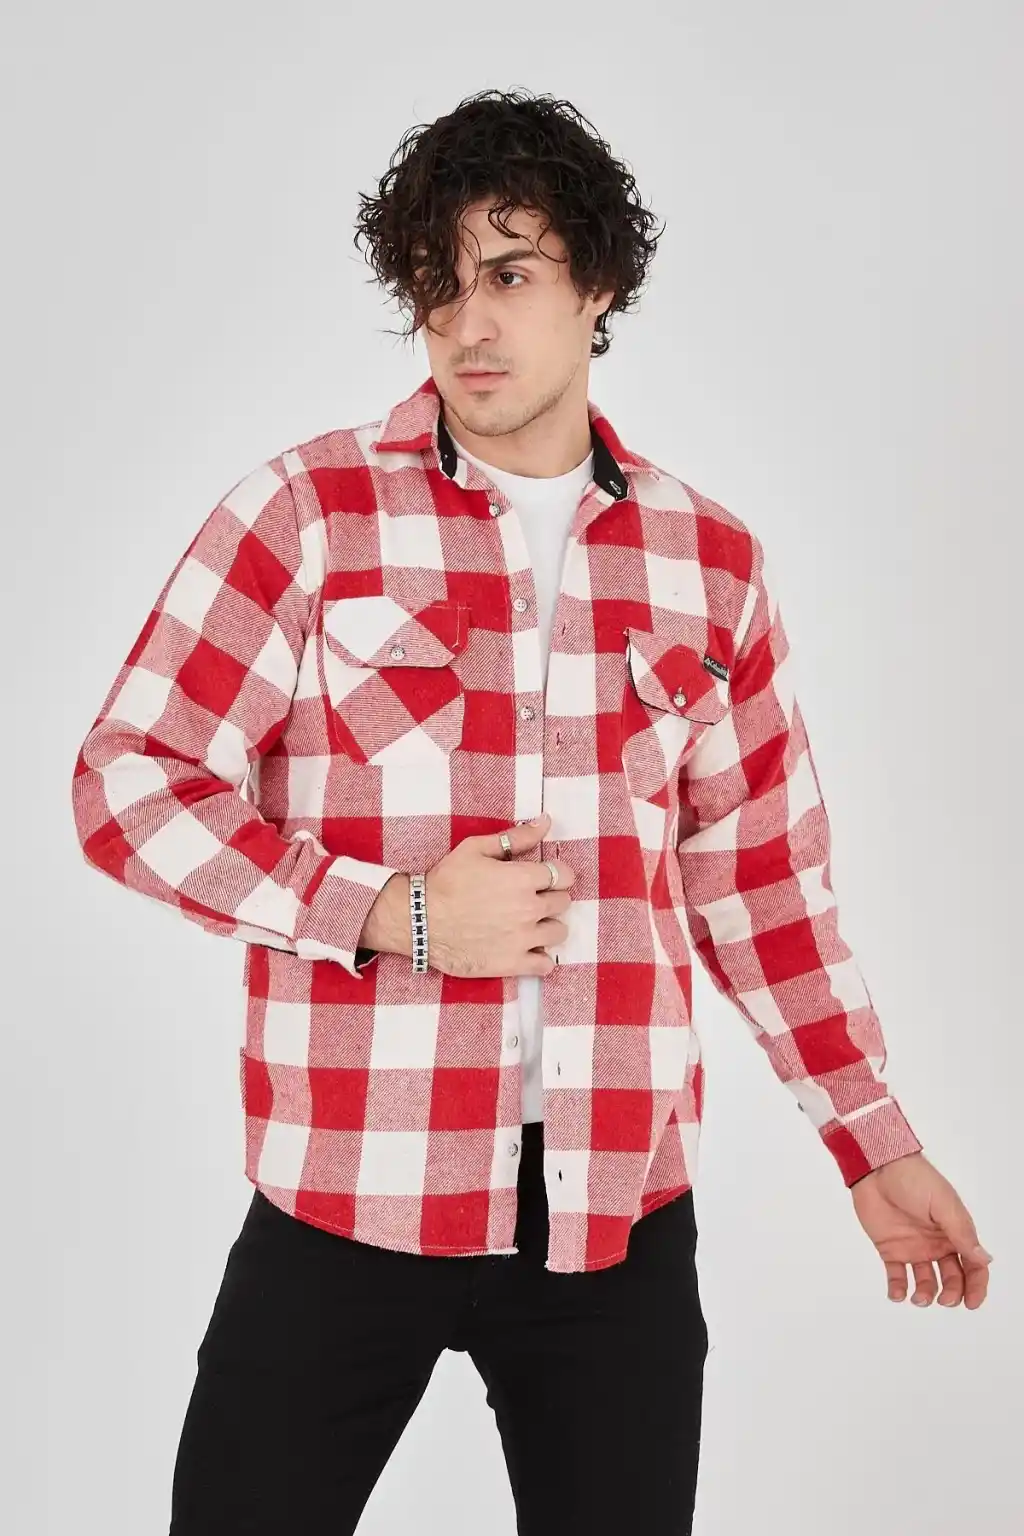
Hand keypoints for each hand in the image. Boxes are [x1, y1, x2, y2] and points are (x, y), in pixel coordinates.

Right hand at [424, 811, 575, 977]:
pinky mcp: (513, 963)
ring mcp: (524, 939)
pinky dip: (541, 958)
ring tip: (530, 924)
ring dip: (548, 926)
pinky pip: (545, 965)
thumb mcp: (476, 848)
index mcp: (523, 878)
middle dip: (551, 897)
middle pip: (563, 902)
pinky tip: (527, 950)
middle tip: (530, 899)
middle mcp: (530, 908)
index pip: (564, 875)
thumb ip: (515, 837)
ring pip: (559, 932)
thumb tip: (545, 821)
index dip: (557, 874)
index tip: (545, 877)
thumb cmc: (445, 882)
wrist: (420, 920)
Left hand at [850, 1151, 991, 1307]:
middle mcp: (937, 1243)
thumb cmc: (914, 1178)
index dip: (976, 1286)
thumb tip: (985, 1259)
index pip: (973, 1265)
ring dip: (926, 1295)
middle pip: (953, 1278)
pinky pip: (896, 1276)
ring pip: (926, 1281)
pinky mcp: (890, 1249)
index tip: (972, 1303)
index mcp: (954, 1231)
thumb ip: (961, 1233)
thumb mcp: (943, 1204)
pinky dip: (898, 1289)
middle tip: (945, 1300)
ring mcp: (914, 1247)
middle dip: (952, 1293)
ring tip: (919, 1298)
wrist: (876, 1167)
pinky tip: (898, 1295)